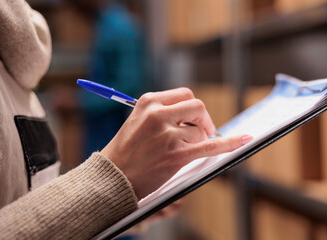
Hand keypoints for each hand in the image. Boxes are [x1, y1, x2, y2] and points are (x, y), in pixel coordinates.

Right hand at [101, 88, 252, 199]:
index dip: (193, 108)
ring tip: (185, 149)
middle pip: (198, 106)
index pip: (184, 95)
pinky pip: (209, 146)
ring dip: (199, 139)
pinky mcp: (176, 155)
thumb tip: (193, 114)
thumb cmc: (125, 150)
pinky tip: (245, 139)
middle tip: (201, 131)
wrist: (113, 176)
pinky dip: (229, 142)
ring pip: (201, 130)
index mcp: (148, 102)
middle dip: (203, 119)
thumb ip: (162, 112)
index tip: (194, 119)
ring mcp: (167, 135)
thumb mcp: (137, 120)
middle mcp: (158, 115)